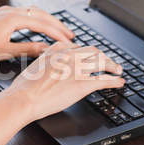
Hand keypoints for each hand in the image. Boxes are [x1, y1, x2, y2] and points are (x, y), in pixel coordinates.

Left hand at [0, 5, 73, 60]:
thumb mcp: (3, 51)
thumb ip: (26, 49)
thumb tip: (45, 48)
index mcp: (14, 19)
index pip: (43, 25)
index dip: (58, 34)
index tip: (69, 42)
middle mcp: (11, 11)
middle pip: (41, 15)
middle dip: (57, 24)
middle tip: (70, 34)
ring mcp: (5, 11)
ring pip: (33, 12)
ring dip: (47, 20)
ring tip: (58, 30)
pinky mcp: (0, 14)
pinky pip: (24, 13)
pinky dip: (36, 18)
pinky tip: (37, 26)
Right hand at [5, 41, 124, 121]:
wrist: (24, 98)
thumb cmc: (24, 87)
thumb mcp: (33, 66)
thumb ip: (45, 61)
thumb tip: (48, 65)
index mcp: (56, 51)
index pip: (77, 46)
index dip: (87, 52)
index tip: (90, 56)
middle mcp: (68, 56)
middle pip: (93, 51)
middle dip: (103, 56)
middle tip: (109, 62)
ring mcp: (77, 69)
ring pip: (102, 62)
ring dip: (113, 66)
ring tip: (118, 70)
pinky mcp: (82, 84)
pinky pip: (103, 80)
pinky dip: (114, 81)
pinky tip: (119, 83)